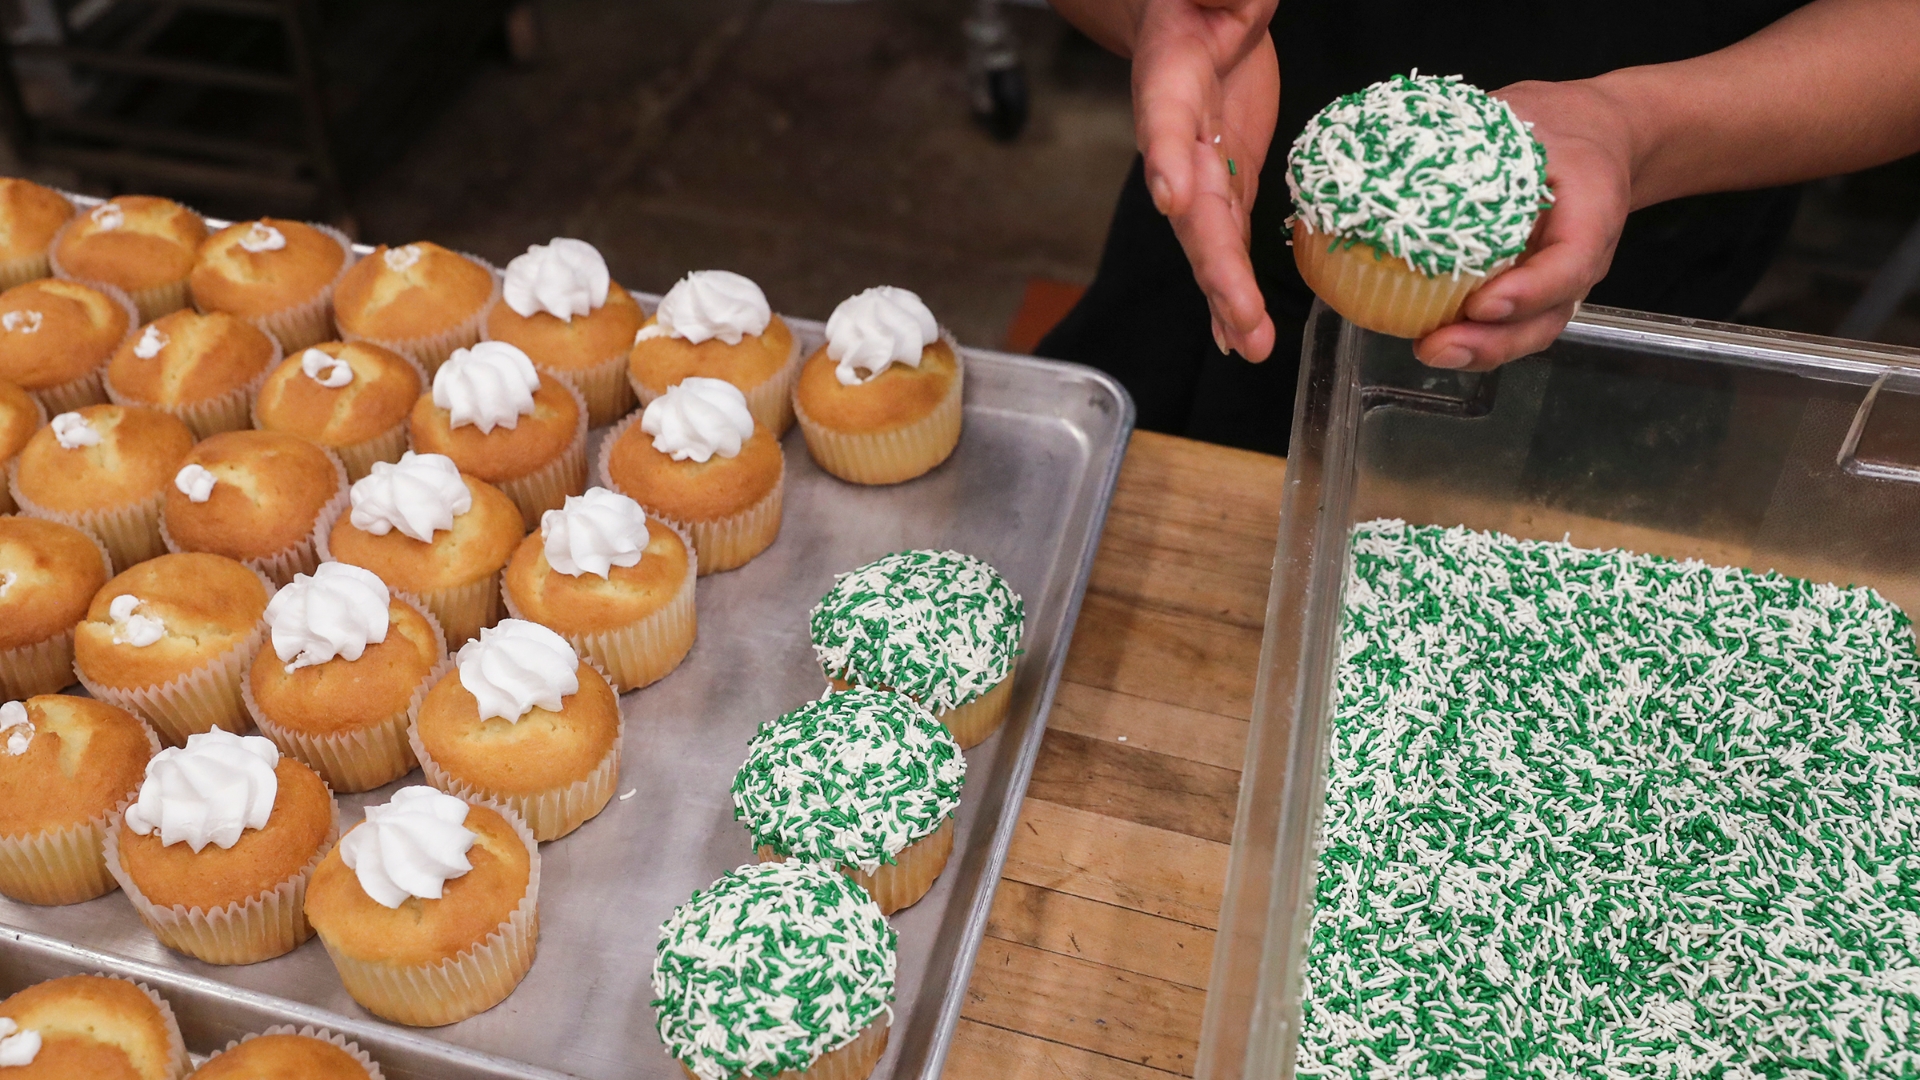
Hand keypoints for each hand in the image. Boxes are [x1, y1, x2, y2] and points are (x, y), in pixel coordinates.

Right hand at [1133, 0, 1279, 360]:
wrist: (1196, 17)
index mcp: (1172, 76)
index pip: (1165, 119)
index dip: (1167, 158)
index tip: (1173, 198)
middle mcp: (1179, 135)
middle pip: (1193, 205)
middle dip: (1215, 263)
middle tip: (1238, 312)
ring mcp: (1202, 168)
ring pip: (1209, 239)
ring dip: (1227, 296)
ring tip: (1249, 345)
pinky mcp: (1227, 184)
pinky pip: (1229, 241)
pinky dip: (1234, 291)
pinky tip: (1242, 336)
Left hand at [1413, 80, 1635, 370]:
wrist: (1596, 138)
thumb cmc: (1559, 125)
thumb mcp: (1528, 113)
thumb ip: (1480, 134)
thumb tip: (1401, 144)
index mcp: (1593, 209)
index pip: (1571, 262)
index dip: (1530, 290)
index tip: (1482, 303)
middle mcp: (1580, 256)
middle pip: (1547, 315)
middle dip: (1494, 340)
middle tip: (1439, 344)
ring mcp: (1557, 281)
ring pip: (1528, 331)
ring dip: (1479, 350)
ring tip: (1428, 351)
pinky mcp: (1531, 290)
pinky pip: (1510, 325)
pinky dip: (1473, 338)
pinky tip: (1430, 339)